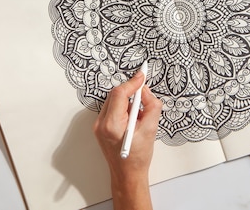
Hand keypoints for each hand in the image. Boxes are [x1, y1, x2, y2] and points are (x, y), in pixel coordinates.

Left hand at [93, 68, 161, 208]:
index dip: (133, 82)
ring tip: (139, 117)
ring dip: (128, 102)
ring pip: (114, 101)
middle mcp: (101, 124)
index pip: (120, 93)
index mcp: (112, 125)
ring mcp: (98, 126)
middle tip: (144, 98)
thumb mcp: (151, 130)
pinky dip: (124, 109)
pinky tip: (132, 121)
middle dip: (131, 92)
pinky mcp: (100, 127)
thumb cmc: (138, 157)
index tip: (142, 75)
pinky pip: (112, 109)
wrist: (127, 174)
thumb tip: (145, 90)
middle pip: (116, 95)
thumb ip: (151, 106)